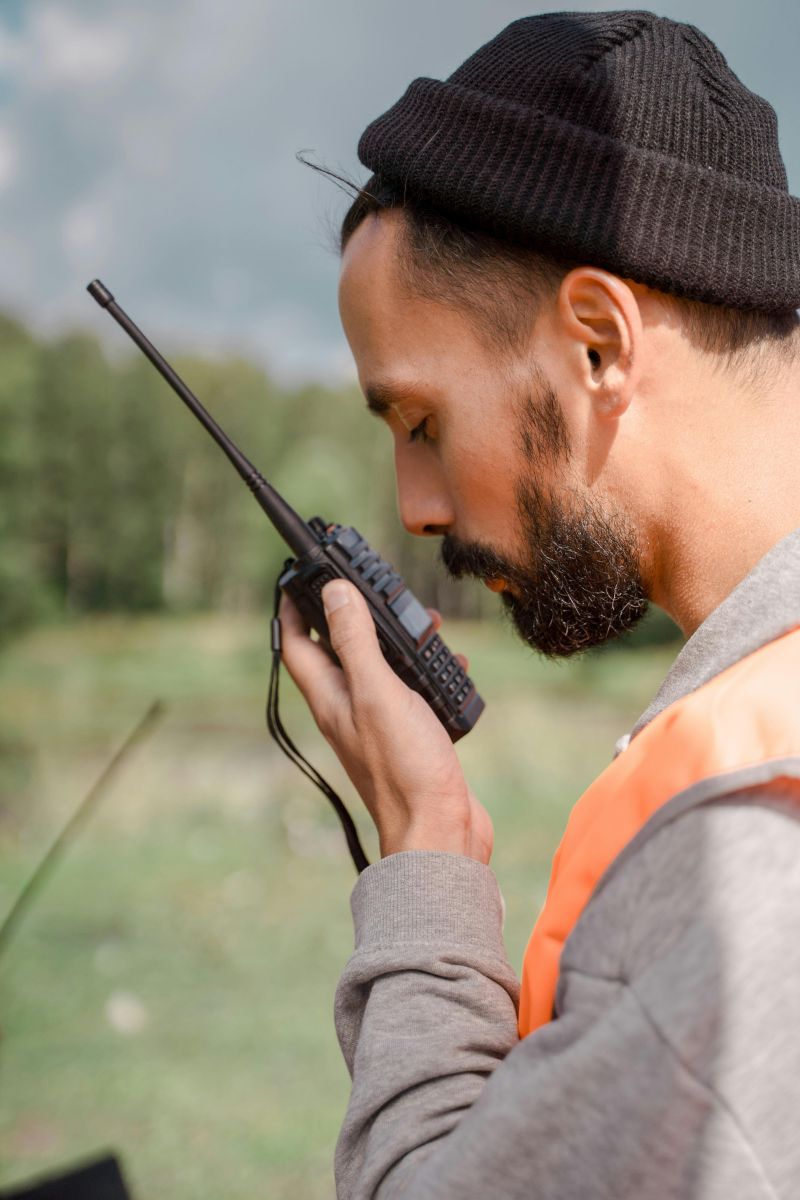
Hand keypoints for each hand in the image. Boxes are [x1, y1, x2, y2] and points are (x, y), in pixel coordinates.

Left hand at [279, 580, 492, 862]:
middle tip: (375, 588)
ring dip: (399, 641)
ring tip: (426, 622)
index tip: (299, 574)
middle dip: (356, 615)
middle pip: (339, 650)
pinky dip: (430, 671)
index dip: (293, 606)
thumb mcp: (377, 693)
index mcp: (330, 698)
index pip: (296, 644)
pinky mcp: (410, 737)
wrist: (440, 833)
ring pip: (381, 668)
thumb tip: (333, 594)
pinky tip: (453, 666)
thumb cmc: (405, 771)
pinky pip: (413, 692)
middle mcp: (348, 709)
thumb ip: (355, 642)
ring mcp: (378, 724)